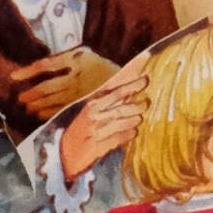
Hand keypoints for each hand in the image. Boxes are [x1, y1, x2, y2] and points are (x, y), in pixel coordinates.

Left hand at [12, 48, 110, 124]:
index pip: (46, 65)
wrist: (132, 82)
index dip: (27, 71)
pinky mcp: (86, 103)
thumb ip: (67, 60)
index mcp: (78, 58)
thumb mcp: (88, 56)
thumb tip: (38, 68)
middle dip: (30, 94)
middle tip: (20, 99)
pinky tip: (40, 115)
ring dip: (36, 105)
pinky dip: (49, 113)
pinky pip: (63, 109)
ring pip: (52, 99)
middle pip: (47, 86)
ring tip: (27, 107)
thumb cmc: (104, 68)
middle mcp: (79, 75)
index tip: (13, 77)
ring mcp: (83, 91)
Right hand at [56, 53, 149, 180]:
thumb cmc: (82, 130)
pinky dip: (128, 135)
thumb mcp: (92, 112)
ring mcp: (96, 129)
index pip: (116, 84)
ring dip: (134, 118)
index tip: (146, 59)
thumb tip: (134, 90)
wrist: (64, 154)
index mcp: (93, 102)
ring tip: (139, 117)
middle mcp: (94, 113)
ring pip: (122, 120)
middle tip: (147, 100)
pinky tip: (133, 133)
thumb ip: (112, 102)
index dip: (131, 74)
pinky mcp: (98, 145)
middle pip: (120, 100)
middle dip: (135, 98)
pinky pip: (119, 138)